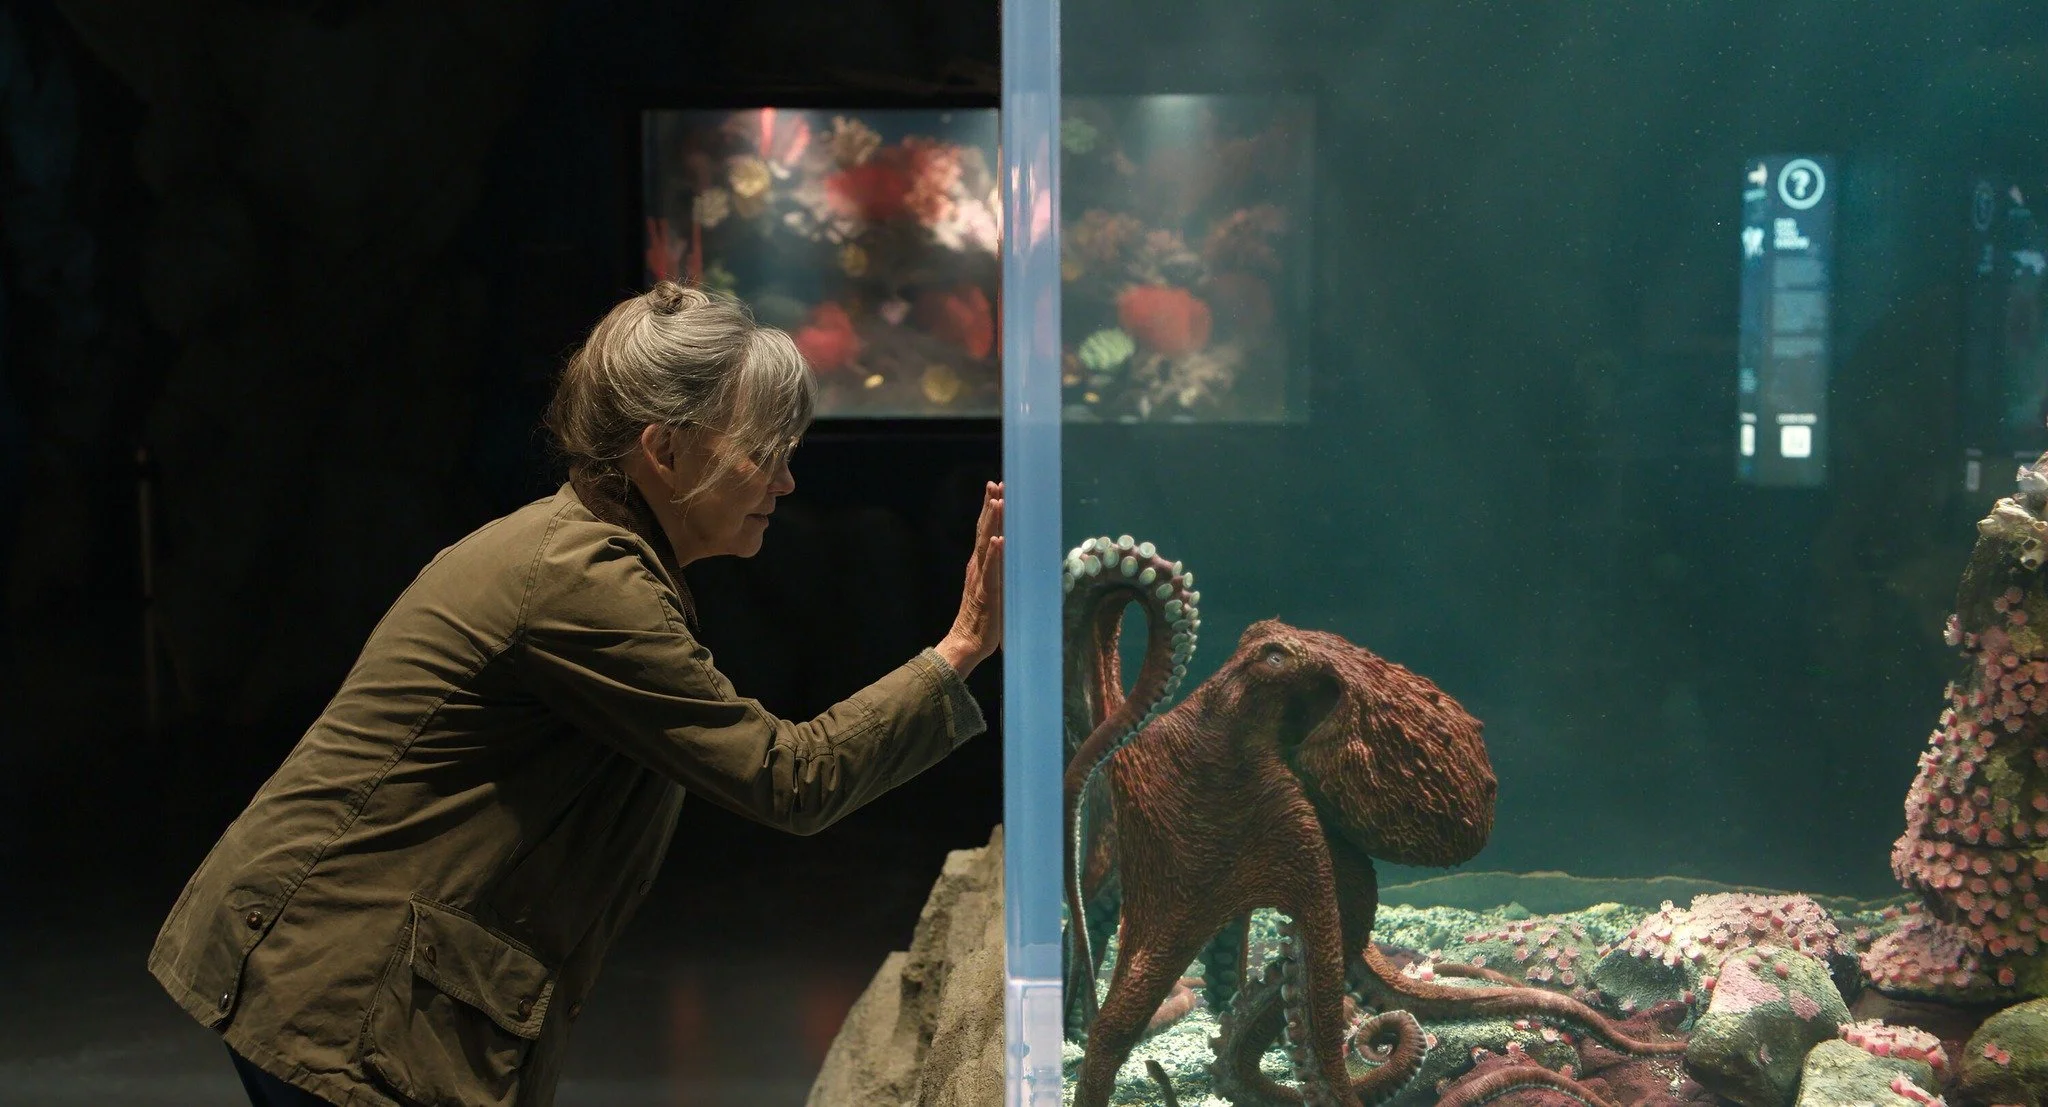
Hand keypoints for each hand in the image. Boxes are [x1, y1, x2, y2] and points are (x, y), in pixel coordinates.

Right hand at [937, 481, 1002, 677]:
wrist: (966, 643)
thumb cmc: (983, 620)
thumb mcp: (995, 590)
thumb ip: (1001, 574)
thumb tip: (1015, 558)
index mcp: (979, 566)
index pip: (986, 532)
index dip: (991, 510)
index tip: (997, 490)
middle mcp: (977, 568)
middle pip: (984, 531)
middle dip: (991, 506)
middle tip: (996, 484)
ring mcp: (981, 579)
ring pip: (987, 545)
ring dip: (993, 522)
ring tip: (998, 501)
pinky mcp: (987, 593)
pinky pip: (991, 570)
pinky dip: (995, 554)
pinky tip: (999, 539)